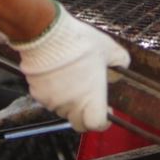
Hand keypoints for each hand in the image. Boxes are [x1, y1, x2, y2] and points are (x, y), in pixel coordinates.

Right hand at [11, 4, 130, 130]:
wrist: (47, 34)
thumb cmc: (78, 42)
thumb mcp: (108, 47)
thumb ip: (120, 60)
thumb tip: (122, 66)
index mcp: (91, 98)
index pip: (97, 125)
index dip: (103, 121)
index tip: (106, 112)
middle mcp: (71, 105)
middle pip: (78, 121)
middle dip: (85, 114)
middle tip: (88, 97)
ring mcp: (52, 101)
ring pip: (62, 109)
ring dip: (68, 100)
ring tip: (72, 77)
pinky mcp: (37, 93)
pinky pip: (47, 98)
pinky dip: (53, 91)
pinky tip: (57, 74)